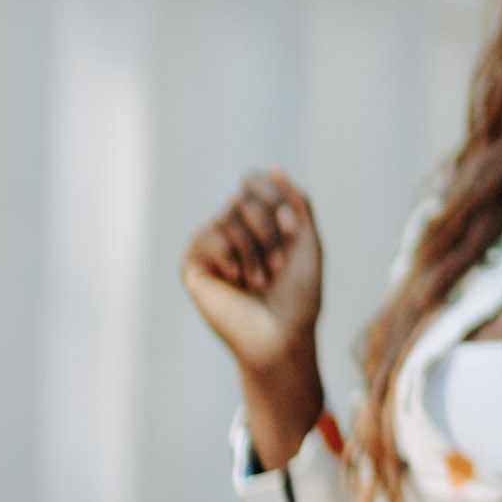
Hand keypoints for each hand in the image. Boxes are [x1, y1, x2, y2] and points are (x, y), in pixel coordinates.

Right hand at [180, 175, 327, 469]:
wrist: (282, 334)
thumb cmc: (299, 293)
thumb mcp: (308, 239)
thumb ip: (296, 199)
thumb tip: (272, 167)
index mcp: (257, 223)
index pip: (256, 183)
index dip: (277, 201)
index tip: (294, 229)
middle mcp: (231, 231)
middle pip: (244, 197)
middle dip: (269, 228)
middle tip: (277, 265)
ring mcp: (211, 248)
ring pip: (228, 216)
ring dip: (254, 248)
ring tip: (260, 280)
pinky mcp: (193, 266)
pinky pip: (206, 235)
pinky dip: (228, 253)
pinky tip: (236, 278)